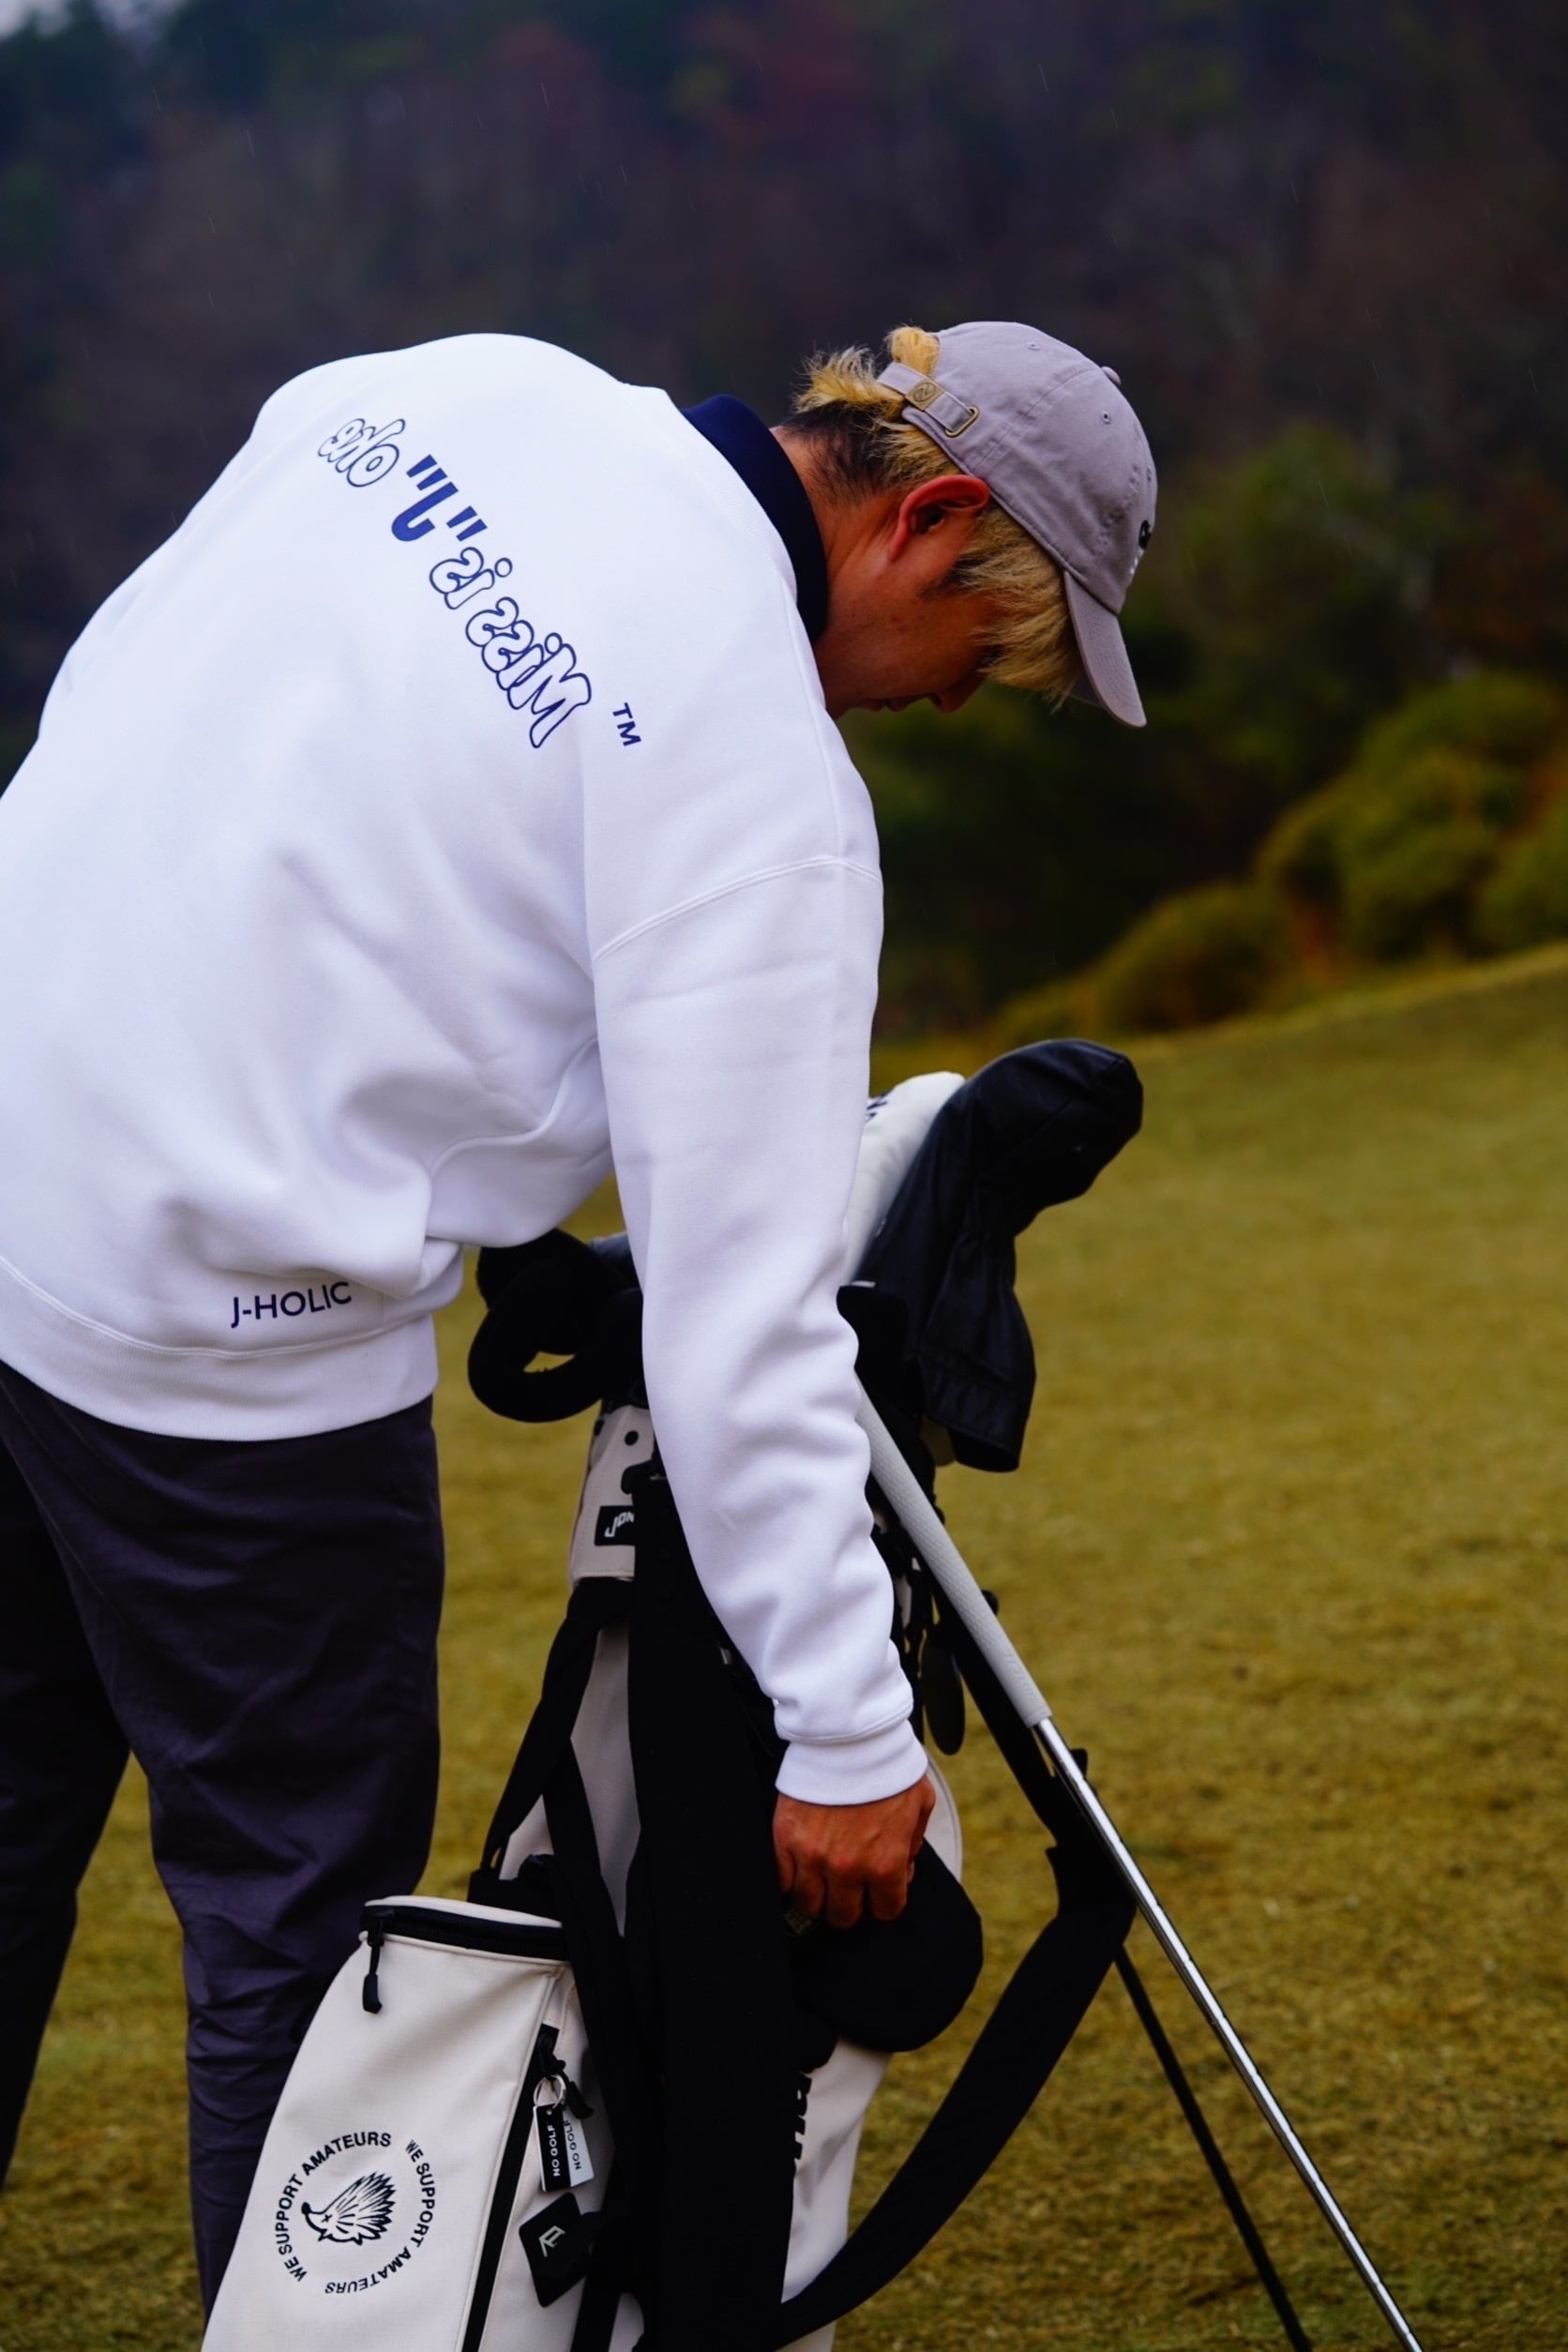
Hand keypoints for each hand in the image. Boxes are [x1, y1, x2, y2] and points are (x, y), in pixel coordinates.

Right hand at [773, 1775, 936, 1929]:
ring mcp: (813, 1856)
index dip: (885, 1901)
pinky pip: (782, 1881)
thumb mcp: (920, 1802)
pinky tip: (800, 1868)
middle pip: (843, 1916)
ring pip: (809, 1904)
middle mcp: (848, 1867)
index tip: (879, 1890)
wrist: (847, 1735)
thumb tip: (906, 1866)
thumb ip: (914, 1841)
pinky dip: (790, 1880)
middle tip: (849, 1886)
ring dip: (818, 1895)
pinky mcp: (786, 1839)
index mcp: (885, 1862)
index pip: (887, 1911)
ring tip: (822, 1879)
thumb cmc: (884, 1764)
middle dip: (850, 1904)